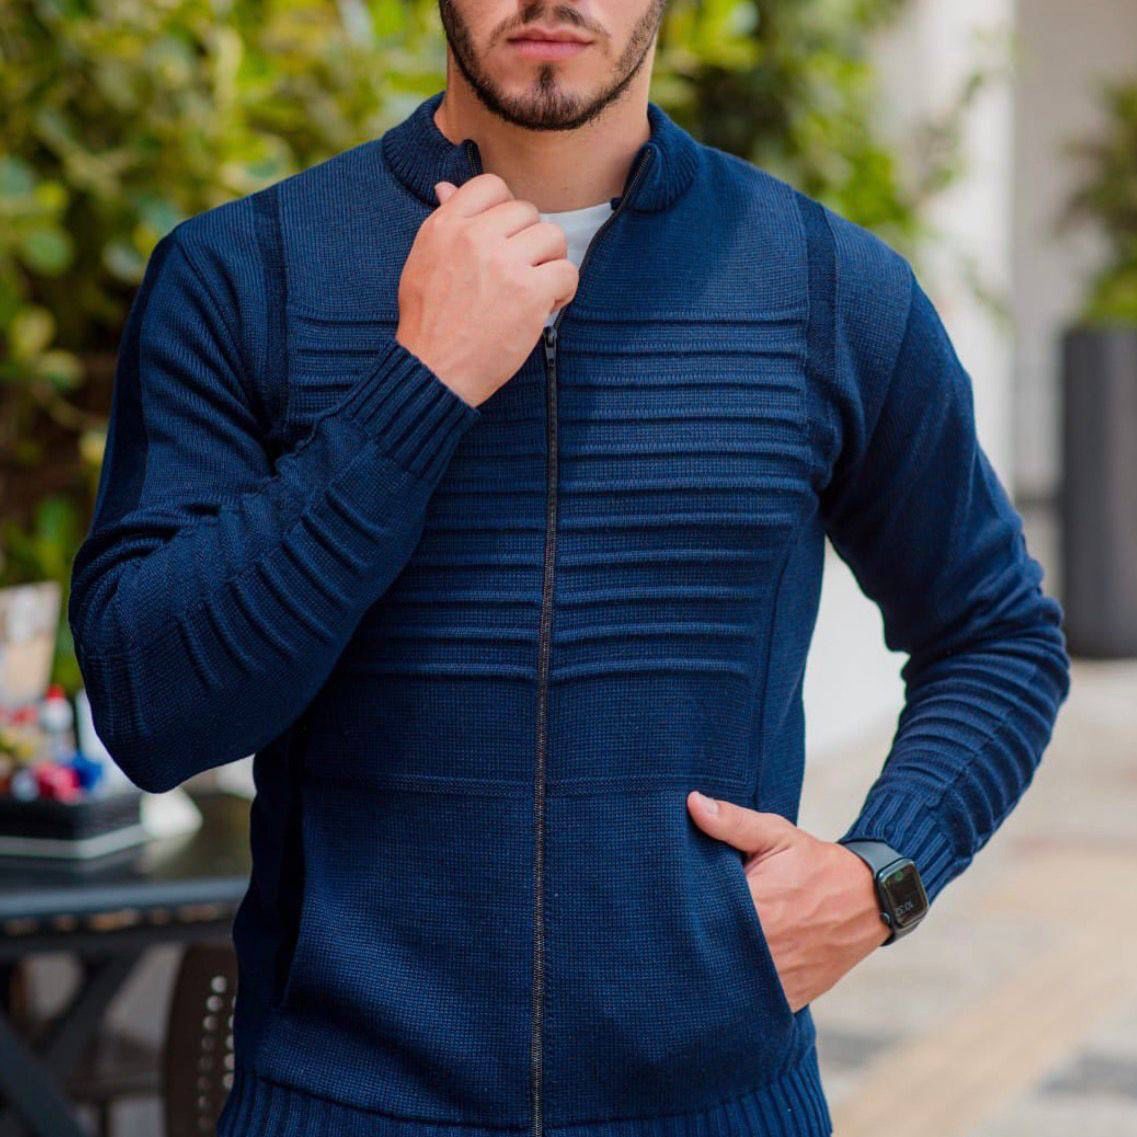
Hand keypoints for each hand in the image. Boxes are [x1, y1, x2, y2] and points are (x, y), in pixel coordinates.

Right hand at [394, 176, 578, 408]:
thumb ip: (444, 223)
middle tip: (519, 272)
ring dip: (549, 262)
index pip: (492, 185)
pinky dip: (563, 290)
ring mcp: (504, 263)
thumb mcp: (422, 260)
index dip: (505, 210)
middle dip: (529, 242)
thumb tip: (447, 188)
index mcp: (447, 225)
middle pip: (527, 211)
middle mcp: (475, 237)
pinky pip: (566, 272)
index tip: (505, 237)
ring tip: (533, 288)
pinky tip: (545, 306)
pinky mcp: (529, 292)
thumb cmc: (428, 321)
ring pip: (553, 236)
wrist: (433, 369)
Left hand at [686, 790, 890, 1012]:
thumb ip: (732, 822)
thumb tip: (692, 803)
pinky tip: (721, 980)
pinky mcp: (790, 998)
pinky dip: (737, 997)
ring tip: (690, 958)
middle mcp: (765, 950)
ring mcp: (778, 979)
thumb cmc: (814, 864)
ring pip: (728, 987)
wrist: (868, 900)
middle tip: (668, 934)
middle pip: (709, 956)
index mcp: (756, 908)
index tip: (662, 907)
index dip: (676, 915)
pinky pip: (753, 1006)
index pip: (698, 920)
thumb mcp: (775, 835)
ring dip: (711, 974)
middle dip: (689, 945)